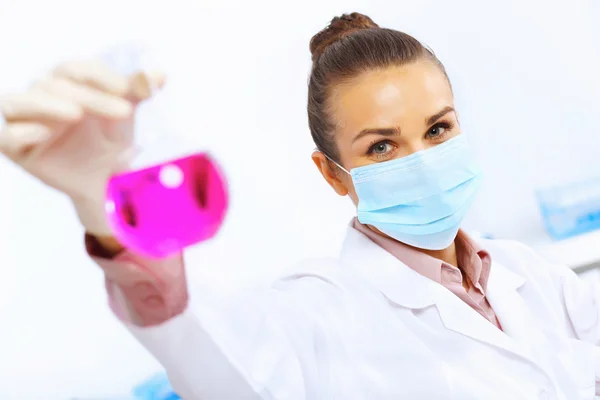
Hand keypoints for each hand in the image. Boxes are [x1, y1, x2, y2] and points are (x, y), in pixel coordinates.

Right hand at [0, 60, 164, 235]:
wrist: (103, 181)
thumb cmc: (109, 142)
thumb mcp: (124, 117)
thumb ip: (136, 93)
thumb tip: (159, 74)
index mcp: (69, 83)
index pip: (78, 69)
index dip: (102, 76)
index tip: (129, 89)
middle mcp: (42, 96)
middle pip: (56, 85)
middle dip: (92, 97)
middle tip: (124, 112)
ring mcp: (25, 121)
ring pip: (19, 102)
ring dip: (47, 104)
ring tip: (76, 113)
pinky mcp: (14, 148)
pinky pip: (7, 136)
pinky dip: (22, 132)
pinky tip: (43, 134)